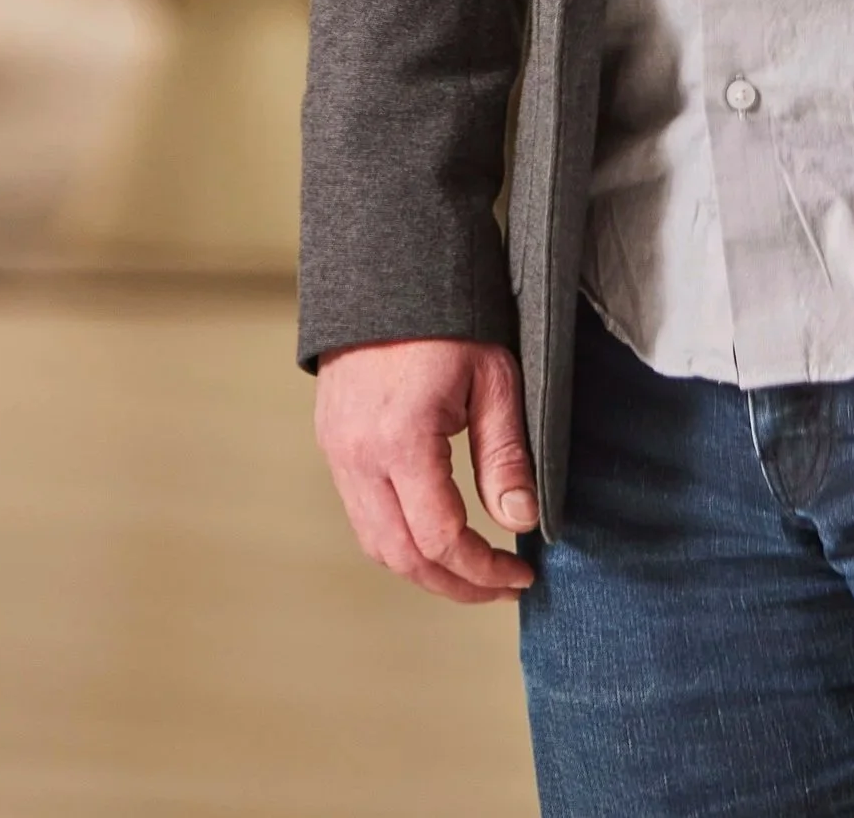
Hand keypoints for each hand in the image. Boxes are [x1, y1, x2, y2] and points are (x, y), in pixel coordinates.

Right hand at [315, 337, 539, 603]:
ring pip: (375, 543)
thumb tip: (520, 521)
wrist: (389, 266)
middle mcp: (358, 455)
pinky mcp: (333, 443)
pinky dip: (399, 539)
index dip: (482, 569)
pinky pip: (362, 514)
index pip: (439, 538)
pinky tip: (436, 535)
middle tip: (500, 588)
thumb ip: (504, 455)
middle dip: (454, 584)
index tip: (519, 574)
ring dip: (423, 568)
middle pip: (401, 556)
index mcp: (401, 438)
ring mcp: (338, 452)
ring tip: (473, 570)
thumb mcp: (495, 377)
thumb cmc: (449, 314)